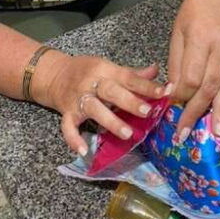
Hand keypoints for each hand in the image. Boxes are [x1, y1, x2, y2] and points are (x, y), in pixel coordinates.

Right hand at [32, 52, 165, 155]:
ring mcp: (78, 98)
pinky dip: (74, 138)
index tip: (165, 92)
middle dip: (130, 101)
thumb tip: (156, 71)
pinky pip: (68, 126)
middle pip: (111, 91)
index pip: (128, 77)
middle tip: (148, 112)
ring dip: (110, 121)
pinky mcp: (66, 112)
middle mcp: (91, 83)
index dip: (147, 85)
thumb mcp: (109, 68)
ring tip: (127, 134)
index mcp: (105, 70)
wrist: (54, 74)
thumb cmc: (87, 71)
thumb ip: (132, 73)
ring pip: (93, 108)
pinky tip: (83, 151)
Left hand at [167, 0, 219, 142]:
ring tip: (217, 133)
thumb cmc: (192, 13)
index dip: (181, 94)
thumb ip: (176, 63)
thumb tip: (173, 92)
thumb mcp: (177, 33)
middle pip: (209, 85)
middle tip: (185, 133)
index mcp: (199, 38)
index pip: (191, 75)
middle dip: (196, 111)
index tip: (173, 107)